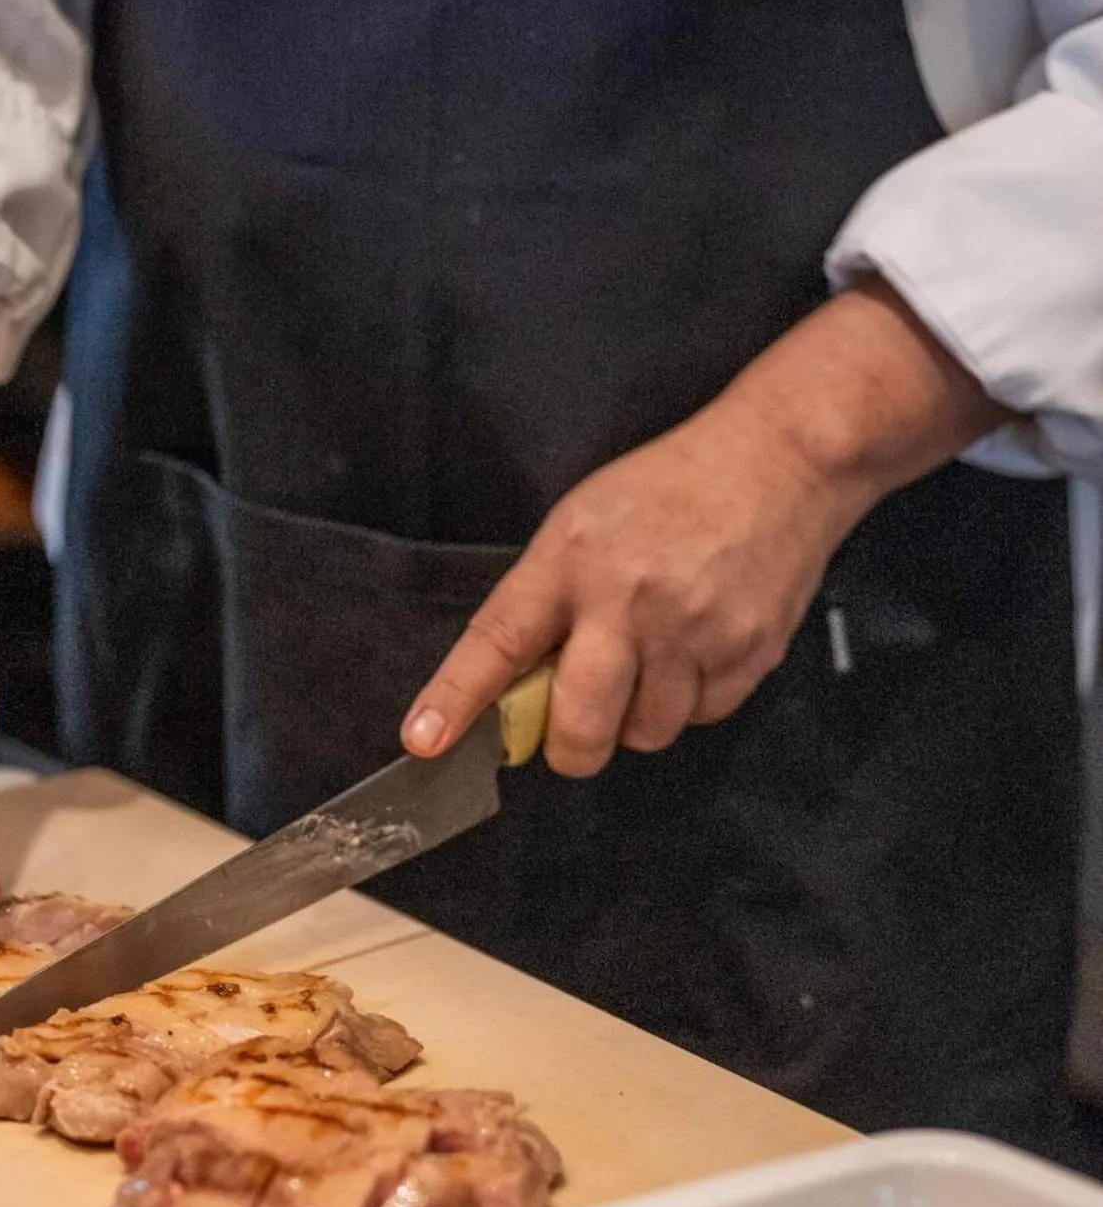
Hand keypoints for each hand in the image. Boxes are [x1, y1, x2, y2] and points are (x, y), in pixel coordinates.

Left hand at [408, 405, 856, 776]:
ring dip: (639, 718)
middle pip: (581, 724)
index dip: (458, 698)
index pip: (500, 640)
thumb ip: (548, 603)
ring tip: (655, 660)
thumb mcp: (584, 523)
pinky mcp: (747, 653)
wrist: (781, 460)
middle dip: (572, 746)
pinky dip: (692, 700)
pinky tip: (699, 648)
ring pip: (645, 733)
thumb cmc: (671, 490)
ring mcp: (694, 629)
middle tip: (576, 730)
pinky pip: (701, 717)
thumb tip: (515, 692)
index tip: (424, 741)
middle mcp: (629, 598)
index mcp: (572, 558)